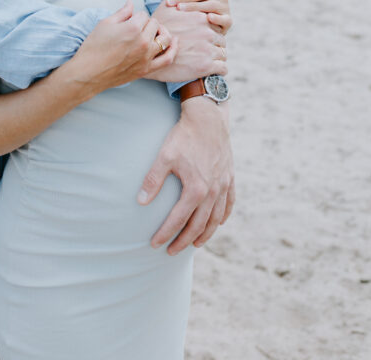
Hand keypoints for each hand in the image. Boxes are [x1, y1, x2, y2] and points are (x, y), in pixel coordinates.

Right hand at [69, 2, 178, 96]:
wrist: (88, 73)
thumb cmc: (93, 47)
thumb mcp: (105, 24)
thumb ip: (122, 13)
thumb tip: (131, 4)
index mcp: (132, 28)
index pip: (143, 14)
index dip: (135, 16)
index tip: (128, 21)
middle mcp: (143, 41)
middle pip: (155, 24)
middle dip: (147, 23)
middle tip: (137, 27)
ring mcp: (146, 56)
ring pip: (165, 38)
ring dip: (161, 32)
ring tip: (155, 32)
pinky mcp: (147, 69)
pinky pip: (167, 59)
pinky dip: (173, 50)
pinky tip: (173, 43)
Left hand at [138, 98, 234, 251]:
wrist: (208, 118)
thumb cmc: (184, 136)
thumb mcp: (164, 156)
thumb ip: (153, 180)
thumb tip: (140, 202)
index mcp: (196, 189)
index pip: (178, 220)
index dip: (166, 234)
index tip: (155, 244)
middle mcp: (213, 192)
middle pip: (198, 225)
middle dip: (184, 241)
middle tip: (171, 251)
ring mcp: (223, 186)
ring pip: (215, 219)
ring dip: (205, 234)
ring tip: (194, 244)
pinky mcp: (230, 178)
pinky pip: (229, 203)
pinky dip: (223, 216)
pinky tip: (218, 223)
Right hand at [146, 2, 226, 83]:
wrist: (146, 56)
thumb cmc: (155, 32)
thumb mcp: (165, 9)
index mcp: (201, 19)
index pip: (216, 24)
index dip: (210, 31)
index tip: (204, 38)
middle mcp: (207, 33)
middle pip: (221, 40)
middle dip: (215, 45)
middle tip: (205, 51)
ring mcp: (208, 50)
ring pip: (223, 54)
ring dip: (217, 58)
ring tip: (207, 61)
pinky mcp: (207, 67)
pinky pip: (223, 68)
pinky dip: (219, 69)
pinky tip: (211, 70)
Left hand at [162, 0, 231, 34]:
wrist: (212, 27)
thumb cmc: (199, 7)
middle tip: (168, 3)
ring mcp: (226, 7)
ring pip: (209, 4)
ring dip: (193, 6)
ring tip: (179, 9)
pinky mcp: (229, 21)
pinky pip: (224, 19)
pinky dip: (217, 18)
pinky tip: (208, 18)